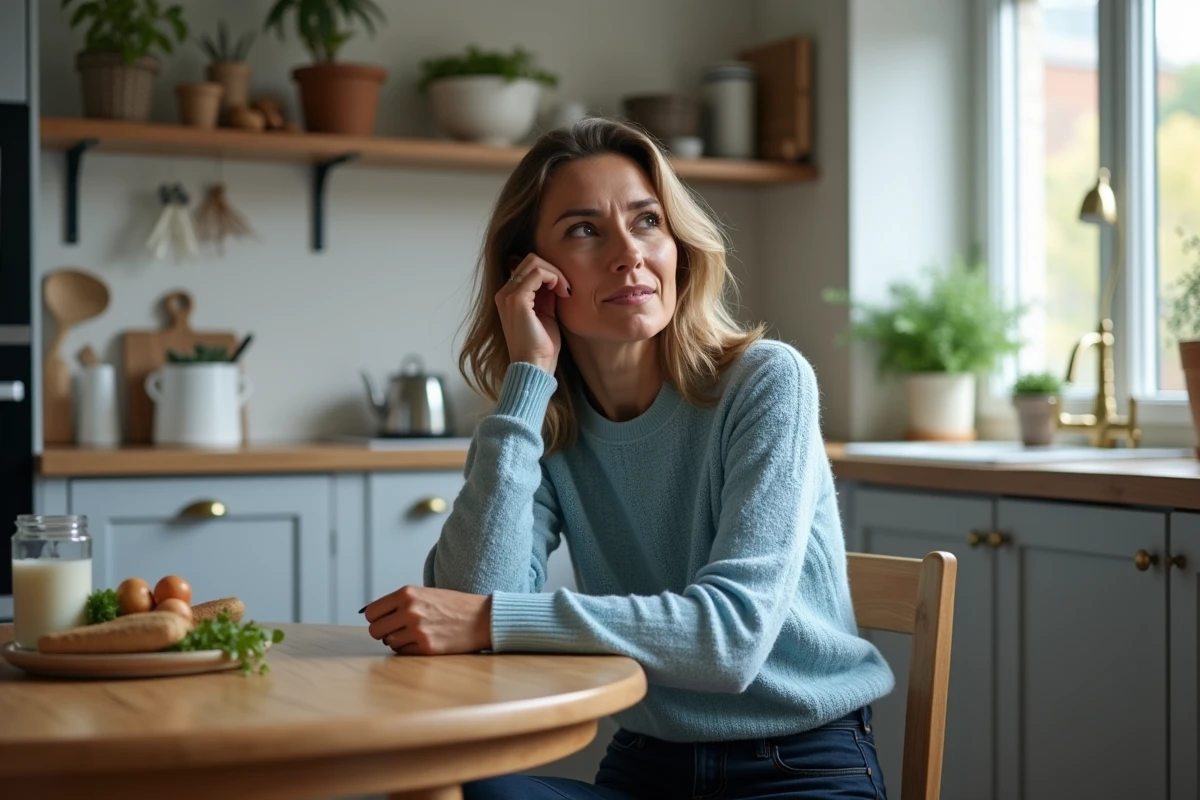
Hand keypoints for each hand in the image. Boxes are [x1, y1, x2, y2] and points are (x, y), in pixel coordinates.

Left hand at [363, 586, 491, 654]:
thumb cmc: (453, 606)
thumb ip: (400, 603)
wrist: (482, 618)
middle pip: (375, 630)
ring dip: (398, 641)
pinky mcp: (426, 647)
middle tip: (397, 631)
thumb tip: (373, 617)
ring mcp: (417, 630)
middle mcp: (409, 610)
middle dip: (383, 632)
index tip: (384, 621)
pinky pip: (403, 652)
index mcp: (407, 593)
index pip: (371, 612)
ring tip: (415, 634)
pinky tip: (424, 641)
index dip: (376, 618)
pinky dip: (410, 649)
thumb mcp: (424, 594)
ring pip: (388, 642)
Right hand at [496, 254, 570, 374]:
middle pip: (530, 260)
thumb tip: (555, 279)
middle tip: (566, 289)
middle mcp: (504, 293)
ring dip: (555, 273)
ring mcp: (508, 295)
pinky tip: (562, 292)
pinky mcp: (516, 299)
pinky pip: (538, 272)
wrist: (535, 366)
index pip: (528, 267)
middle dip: (553, 270)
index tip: (564, 290)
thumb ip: (546, 295)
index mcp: (509, 296)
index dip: (550, 273)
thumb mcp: (545, 313)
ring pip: (534, 262)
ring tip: (565, 291)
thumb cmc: (542, 346)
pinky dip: (554, 278)